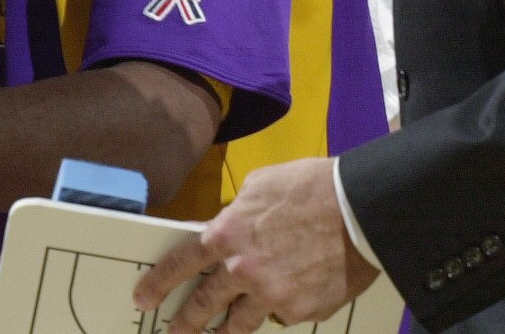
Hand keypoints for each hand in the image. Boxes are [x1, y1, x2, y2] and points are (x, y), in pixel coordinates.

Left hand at [132, 158, 377, 333]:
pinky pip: (282, 316)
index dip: (159, 283)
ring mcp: (273, 296)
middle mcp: (244, 271)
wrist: (360, 210)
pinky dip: (279, 310)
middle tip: (173, 332)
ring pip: (240, 324)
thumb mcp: (259, 186)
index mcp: (228, 235)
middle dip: (185, 322)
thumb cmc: (311, 187)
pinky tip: (285, 302)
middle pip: (205, 304)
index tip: (144, 298)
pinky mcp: (302, 311)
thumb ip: (236, 214)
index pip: (181, 263)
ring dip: (224, 332)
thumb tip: (228, 230)